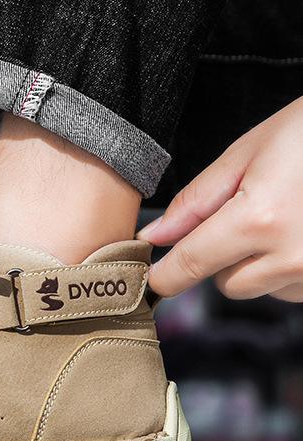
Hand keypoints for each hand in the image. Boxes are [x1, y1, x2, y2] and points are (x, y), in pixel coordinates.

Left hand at [137, 96, 302, 301]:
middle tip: (244, 215)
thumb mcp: (247, 153)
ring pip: (257, 287)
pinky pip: (289, 288)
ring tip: (282, 217)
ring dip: (257, 263)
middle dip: (221, 257)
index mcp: (259, 220)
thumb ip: (195, 201)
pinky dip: (286, 266)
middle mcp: (290, 256)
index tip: (151, 279)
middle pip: (223, 284)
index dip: (164, 275)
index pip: (190, 264)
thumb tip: (155, 236)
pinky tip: (300, 230)